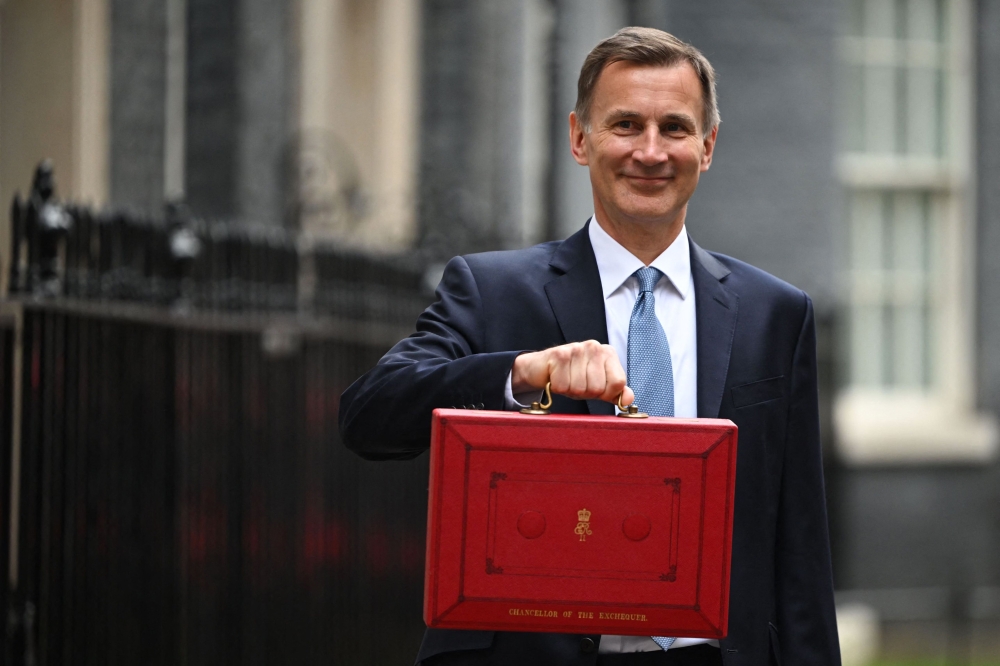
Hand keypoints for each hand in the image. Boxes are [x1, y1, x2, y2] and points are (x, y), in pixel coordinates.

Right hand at [511, 340, 633, 405]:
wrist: (541, 367)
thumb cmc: (572, 376)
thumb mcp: (597, 385)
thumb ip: (615, 392)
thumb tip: (628, 400)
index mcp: (608, 353)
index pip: (618, 383)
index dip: (605, 394)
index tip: (594, 388)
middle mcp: (595, 347)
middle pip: (597, 388)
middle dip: (584, 393)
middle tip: (575, 383)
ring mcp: (577, 348)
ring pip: (580, 389)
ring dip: (570, 391)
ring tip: (566, 380)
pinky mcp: (559, 354)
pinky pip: (562, 386)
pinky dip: (557, 388)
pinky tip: (555, 377)